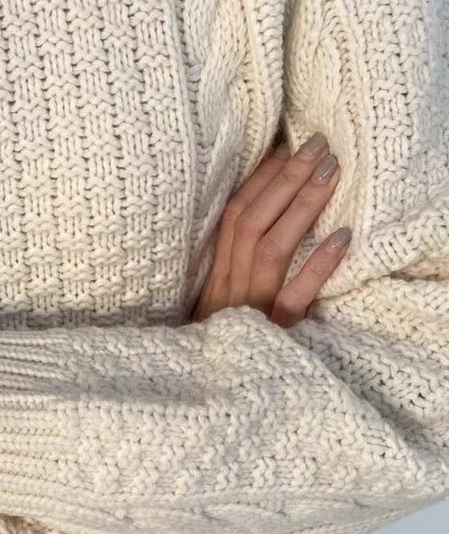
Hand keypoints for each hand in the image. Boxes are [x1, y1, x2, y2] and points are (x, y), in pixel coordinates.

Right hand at [190, 133, 351, 327]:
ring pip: (272, 250)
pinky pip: (292, 298)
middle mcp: (227, 285)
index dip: (260, 179)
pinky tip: (342, 238)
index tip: (287, 147)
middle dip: (286, 180)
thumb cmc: (212, 340)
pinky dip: (317, 268)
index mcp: (213, 272)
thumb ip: (232, 261)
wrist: (191, 387)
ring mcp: (248, 308)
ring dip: (302, 208)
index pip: (236, 214)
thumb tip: (264, 211)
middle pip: (253, 223)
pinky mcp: (269, 333)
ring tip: (331, 175)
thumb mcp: (215, 298)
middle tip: (318, 146)